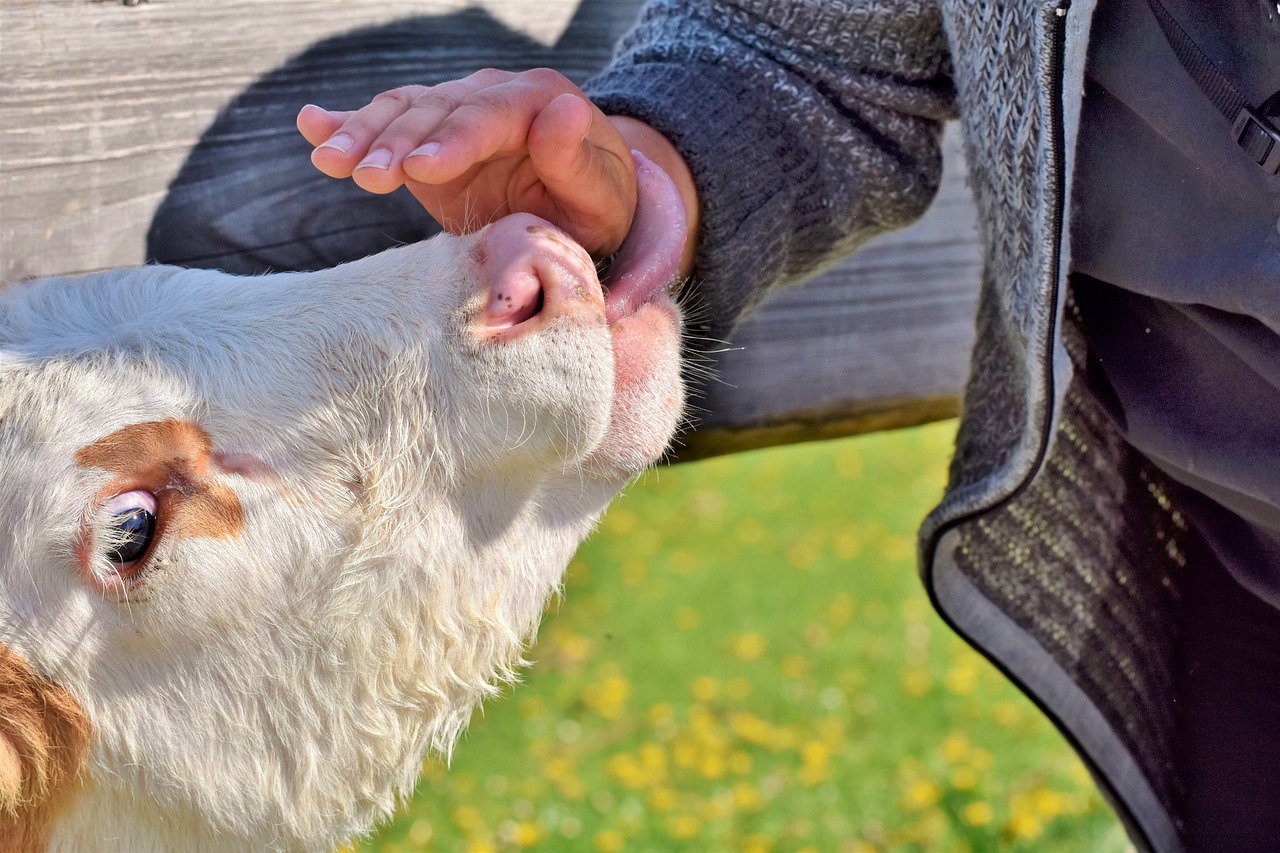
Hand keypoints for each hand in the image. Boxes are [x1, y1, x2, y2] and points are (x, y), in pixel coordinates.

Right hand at [297, 69, 636, 258]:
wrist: (580, 206)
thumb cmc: (595, 207)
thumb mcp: (600, 195)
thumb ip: (577, 159)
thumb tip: (564, 110)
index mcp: (539, 101)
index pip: (489, 115)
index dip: (453, 140)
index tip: (421, 169)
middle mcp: (491, 94)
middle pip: (436, 111)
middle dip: (396, 141)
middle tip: (364, 176)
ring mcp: (455, 111)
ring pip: (403, 112)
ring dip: (363, 136)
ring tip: (330, 163)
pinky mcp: (428, 136)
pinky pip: (386, 121)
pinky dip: (347, 123)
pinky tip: (310, 124)